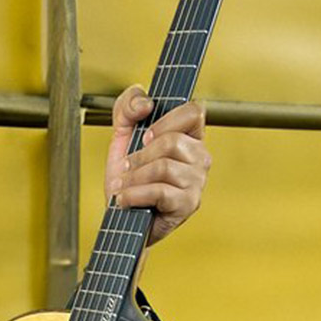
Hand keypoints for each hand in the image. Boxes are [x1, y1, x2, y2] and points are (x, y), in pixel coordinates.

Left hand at [104, 83, 211, 245]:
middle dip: (139, 156)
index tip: (145, 135)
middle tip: (127, 168)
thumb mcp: (121, 136)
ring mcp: (197, 182)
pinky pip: (159, 191)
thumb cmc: (127, 180)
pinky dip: (134, 195)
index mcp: (189, 137)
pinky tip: (125, 199)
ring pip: (164, 167)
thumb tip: (146, 102)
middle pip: (172, 141)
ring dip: (134, 177)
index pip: (194, 111)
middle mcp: (199, 158)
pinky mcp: (188, 204)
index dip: (166, 120)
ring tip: (124, 186)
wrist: (121, 218)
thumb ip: (127, 107)